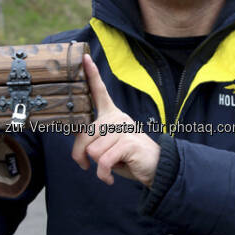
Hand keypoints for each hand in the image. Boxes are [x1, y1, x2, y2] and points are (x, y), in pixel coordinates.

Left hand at [72, 54, 159, 186]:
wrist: (156, 169)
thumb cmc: (128, 158)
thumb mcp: (108, 146)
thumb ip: (93, 140)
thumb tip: (78, 146)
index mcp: (112, 115)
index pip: (99, 91)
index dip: (91, 74)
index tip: (84, 57)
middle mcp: (117, 117)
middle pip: (84, 135)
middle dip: (80, 155)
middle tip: (85, 165)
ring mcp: (123, 129)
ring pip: (93, 150)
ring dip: (98, 166)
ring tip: (110, 167)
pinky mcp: (128, 142)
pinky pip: (103, 161)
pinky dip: (104, 174)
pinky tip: (110, 177)